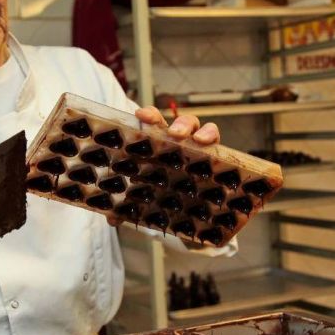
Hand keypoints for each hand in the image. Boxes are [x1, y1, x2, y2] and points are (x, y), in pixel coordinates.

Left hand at [105, 107, 219, 227]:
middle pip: (183, 123)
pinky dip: (219, 146)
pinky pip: (222, 150)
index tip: (141, 115)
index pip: (155, 122)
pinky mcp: (219, 163)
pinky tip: (214, 152)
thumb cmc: (162, 195)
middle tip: (174, 134)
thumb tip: (111, 219)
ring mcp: (202, 151)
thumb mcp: (143, 201)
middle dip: (179, 124)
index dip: (149, 115)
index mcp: (160, 144)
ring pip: (206, 130)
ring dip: (203, 131)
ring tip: (199, 141)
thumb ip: (125, 207)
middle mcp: (182, 143)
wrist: (190, 215)